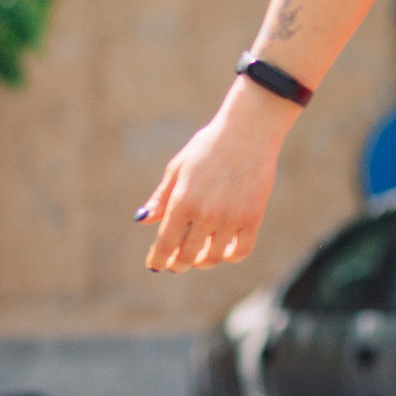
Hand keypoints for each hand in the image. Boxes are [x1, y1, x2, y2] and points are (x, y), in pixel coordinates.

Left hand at [138, 82, 299, 270]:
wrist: (249, 130)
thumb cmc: (208, 147)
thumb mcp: (177, 169)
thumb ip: (161, 198)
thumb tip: (142, 219)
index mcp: (182, 203)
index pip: (165, 245)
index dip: (158, 260)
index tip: (155, 264)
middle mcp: (206, 214)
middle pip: (187, 258)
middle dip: (177, 264)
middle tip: (176, 262)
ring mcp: (231, 217)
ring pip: (213, 258)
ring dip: (202, 262)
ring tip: (198, 256)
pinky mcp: (253, 216)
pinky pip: (241, 251)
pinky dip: (230, 256)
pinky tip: (223, 250)